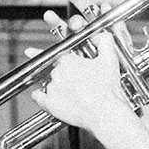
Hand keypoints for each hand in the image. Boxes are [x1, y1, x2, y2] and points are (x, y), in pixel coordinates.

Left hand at [31, 10, 134, 133]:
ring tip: (68, 92)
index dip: (55, 57)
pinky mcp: (49, 104)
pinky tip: (45, 97)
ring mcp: (52, 88)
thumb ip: (105, 41)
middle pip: (54, 69)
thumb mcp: (110, 59)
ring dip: (54, 85)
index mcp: (68, 60)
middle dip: (62, 74)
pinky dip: (39, 96)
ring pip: (47, 82)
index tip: (39, 53)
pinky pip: (38, 97)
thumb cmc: (107, 89)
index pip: (56, 54)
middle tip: (73, 81)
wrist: (104, 113)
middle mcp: (57, 72)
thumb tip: (101, 35)